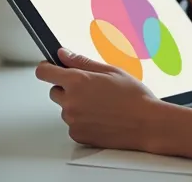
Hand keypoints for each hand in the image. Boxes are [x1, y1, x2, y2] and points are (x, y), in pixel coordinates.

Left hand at [35, 48, 166, 150]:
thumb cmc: (134, 97)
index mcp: (77, 81)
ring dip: (76, 106)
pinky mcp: (78, 135)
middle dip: (67, 88)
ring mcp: (73, 120)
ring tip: (102, 105)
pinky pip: (73, 125)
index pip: (44, 72)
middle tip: (91, 89)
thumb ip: (81, 62)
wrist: (147, 124)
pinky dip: (83, 121)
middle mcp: (71, 101)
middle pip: (54, 91)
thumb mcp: (110, 71)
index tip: (51, 68)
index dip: (47, 68)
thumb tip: (63, 54)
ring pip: (66, 109)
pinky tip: (101, 118)